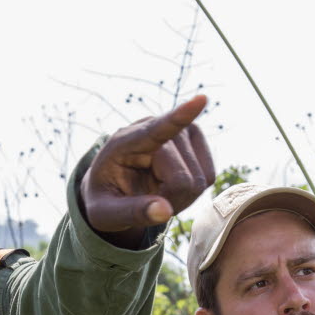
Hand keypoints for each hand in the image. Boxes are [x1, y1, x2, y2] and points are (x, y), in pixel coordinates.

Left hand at [80, 95, 215, 246]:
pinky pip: (209, 177)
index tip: (201, 100)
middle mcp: (153, 128)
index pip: (155, 130)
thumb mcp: (106, 214)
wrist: (114, 185)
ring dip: (181, 197)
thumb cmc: (107, 199)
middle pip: (182, 178)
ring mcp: (177, 130)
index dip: (179, 117)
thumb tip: (165, 212)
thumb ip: (131, 213)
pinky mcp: (195, 138)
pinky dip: (193, 191)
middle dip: (170, 200)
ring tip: (157, 192)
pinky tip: (172, 186)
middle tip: (147, 202)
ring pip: (199, 180)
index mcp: (123, 143)